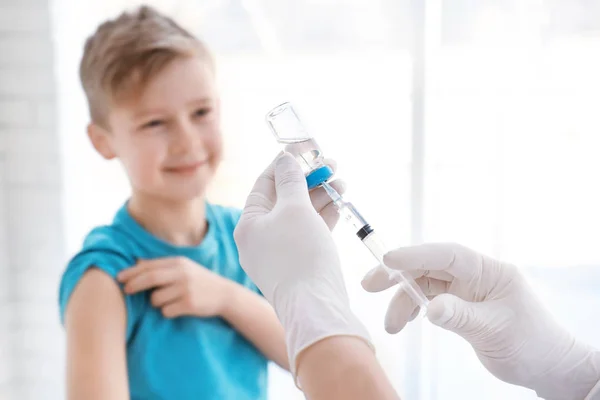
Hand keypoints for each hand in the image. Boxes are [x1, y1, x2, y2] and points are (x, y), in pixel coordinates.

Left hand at [117, 256, 230, 317]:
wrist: (223, 294)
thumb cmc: (199, 281)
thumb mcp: (183, 268)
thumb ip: (162, 266)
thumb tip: (136, 262)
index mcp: (178, 263)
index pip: (149, 266)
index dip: (132, 272)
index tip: (119, 278)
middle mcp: (182, 273)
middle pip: (150, 278)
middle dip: (134, 284)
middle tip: (125, 290)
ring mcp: (186, 288)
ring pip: (156, 299)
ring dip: (156, 302)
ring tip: (169, 301)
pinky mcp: (189, 303)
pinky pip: (166, 311)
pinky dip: (168, 311)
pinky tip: (178, 308)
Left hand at [234, 153, 370, 376]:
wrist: (315, 308)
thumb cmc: (299, 255)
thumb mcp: (294, 209)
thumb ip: (291, 181)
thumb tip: (286, 159)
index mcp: (248, 225)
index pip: (263, 184)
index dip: (284, 164)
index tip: (304, 149)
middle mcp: (259, 239)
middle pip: (283, 199)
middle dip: (308, 180)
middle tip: (330, 164)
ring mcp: (278, 254)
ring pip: (298, 217)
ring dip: (319, 197)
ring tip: (341, 181)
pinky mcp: (297, 266)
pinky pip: (308, 234)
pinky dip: (322, 218)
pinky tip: (339, 203)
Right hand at [362, 243, 599, 399]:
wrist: (546, 365)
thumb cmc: (532, 343)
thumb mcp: (495, 330)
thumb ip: (460, 316)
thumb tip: (429, 308)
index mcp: (489, 271)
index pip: (448, 255)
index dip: (416, 254)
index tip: (388, 260)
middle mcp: (474, 276)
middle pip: (429, 267)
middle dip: (398, 275)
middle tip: (369, 285)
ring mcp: (466, 290)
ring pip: (424, 286)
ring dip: (403, 301)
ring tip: (392, 326)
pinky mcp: (459, 306)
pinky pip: (429, 300)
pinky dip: (414, 309)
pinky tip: (406, 321)